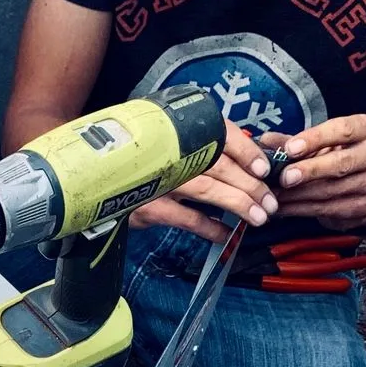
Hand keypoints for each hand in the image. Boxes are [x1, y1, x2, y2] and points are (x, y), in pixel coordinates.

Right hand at [130, 119, 278, 238]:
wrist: (95, 180)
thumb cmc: (142, 165)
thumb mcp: (168, 149)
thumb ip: (201, 150)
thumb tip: (247, 161)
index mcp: (178, 132)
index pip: (220, 133)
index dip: (246, 150)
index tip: (265, 168)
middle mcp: (169, 152)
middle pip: (220, 166)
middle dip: (250, 185)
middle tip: (270, 202)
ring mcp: (158, 180)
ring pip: (207, 189)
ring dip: (237, 204)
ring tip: (258, 217)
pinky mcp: (148, 207)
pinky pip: (187, 218)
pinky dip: (209, 227)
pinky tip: (225, 234)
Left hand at [261, 114, 365, 229]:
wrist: (365, 185)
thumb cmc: (337, 156)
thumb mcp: (319, 143)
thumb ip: (293, 141)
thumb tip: (265, 140)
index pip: (343, 130)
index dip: (315, 139)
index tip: (290, 149)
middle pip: (341, 163)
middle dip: (309, 171)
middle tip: (284, 177)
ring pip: (332, 189)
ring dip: (299, 194)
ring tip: (274, 194)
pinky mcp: (364, 206)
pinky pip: (328, 208)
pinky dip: (302, 209)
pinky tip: (284, 207)